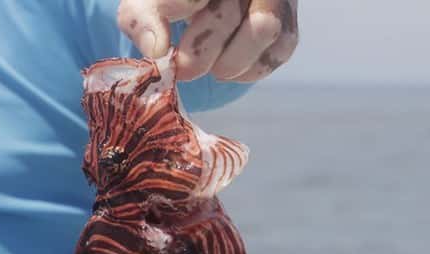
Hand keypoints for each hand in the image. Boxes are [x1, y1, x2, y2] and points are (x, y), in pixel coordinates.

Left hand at [118, 0, 298, 81]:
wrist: (201, 13)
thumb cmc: (170, 6)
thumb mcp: (145, 7)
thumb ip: (142, 20)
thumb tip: (156, 49)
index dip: (178, 9)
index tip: (164, 44)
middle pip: (230, 10)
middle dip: (203, 49)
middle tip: (184, 70)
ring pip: (265, 27)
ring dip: (232, 61)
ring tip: (212, 71)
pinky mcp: (287, 21)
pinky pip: (280, 49)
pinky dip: (253, 69)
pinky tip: (230, 70)